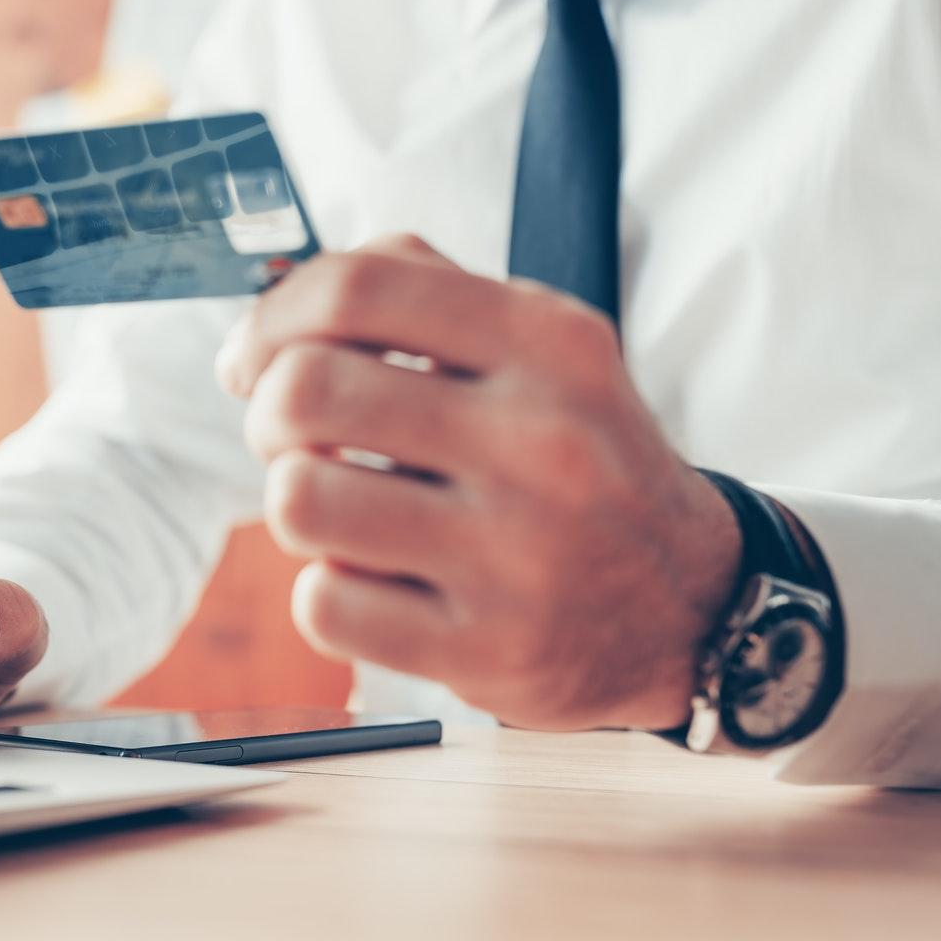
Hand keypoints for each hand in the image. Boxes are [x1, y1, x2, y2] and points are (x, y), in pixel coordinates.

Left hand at [216, 235, 738, 731]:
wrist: (691, 605)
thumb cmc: (577, 459)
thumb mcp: (539, 349)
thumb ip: (420, 292)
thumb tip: (268, 324)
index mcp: (549, 343)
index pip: (358, 289)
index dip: (271, 319)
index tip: (250, 358)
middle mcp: (543, 441)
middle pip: (307, 392)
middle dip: (268, 415)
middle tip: (293, 439)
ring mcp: (518, 554)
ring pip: (299, 500)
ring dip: (296, 503)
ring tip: (340, 510)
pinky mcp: (487, 651)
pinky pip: (324, 605)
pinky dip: (330, 593)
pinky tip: (380, 584)